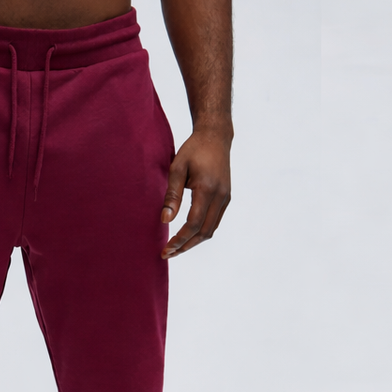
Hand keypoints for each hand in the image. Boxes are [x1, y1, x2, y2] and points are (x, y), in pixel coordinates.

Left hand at [160, 128, 231, 258]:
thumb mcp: (177, 168)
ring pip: (211, 230)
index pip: (193, 223)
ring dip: (193, 242)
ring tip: (176, 249)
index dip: (179, 239)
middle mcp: (220, 196)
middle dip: (185, 246)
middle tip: (168, 254)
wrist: (216, 137)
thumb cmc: (193, 150)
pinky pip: (214, 222)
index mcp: (207, 189)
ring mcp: (226, 198)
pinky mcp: (226, 198)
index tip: (165, 249)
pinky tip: (188, 236)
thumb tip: (165, 220)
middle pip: (204, 232)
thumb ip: (172, 195)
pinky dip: (201, 232)